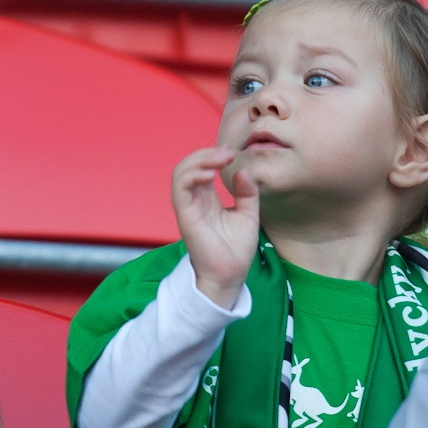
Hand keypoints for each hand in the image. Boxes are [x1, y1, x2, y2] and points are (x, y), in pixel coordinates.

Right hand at [171, 147, 258, 308]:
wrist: (231, 274)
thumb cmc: (237, 248)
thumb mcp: (249, 214)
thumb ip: (247, 192)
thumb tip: (242, 171)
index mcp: (208, 198)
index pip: (203, 167)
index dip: (215, 156)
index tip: (233, 155)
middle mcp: (195, 199)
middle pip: (189, 165)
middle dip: (207, 153)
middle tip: (228, 153)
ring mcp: (188, 206)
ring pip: (180, 172)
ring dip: (199, 160)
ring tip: (220, 159)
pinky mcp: (184, 215)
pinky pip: (179, 188)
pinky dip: (192, 176)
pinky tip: (210, 175)